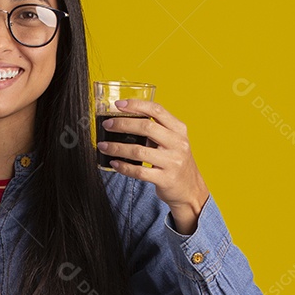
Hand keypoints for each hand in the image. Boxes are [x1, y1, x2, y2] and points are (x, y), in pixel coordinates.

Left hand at [97, 99, 210, 234]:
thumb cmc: (175, 162)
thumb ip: (156, 130)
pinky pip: (139, 171)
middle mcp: (178, 143)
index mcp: (179, 129)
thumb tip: (124, 120)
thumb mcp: (173, 141)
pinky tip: (114, 163)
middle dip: (122, 124)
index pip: (157, 110)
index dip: (136, 105)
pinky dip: (123, 167)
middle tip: (107, 125)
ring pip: (138, 151)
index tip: (118, 104)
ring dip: (117, 147)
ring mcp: (172, 162)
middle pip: (146, 127)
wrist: (190, 189)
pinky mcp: (165, 179)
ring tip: (103, 146)